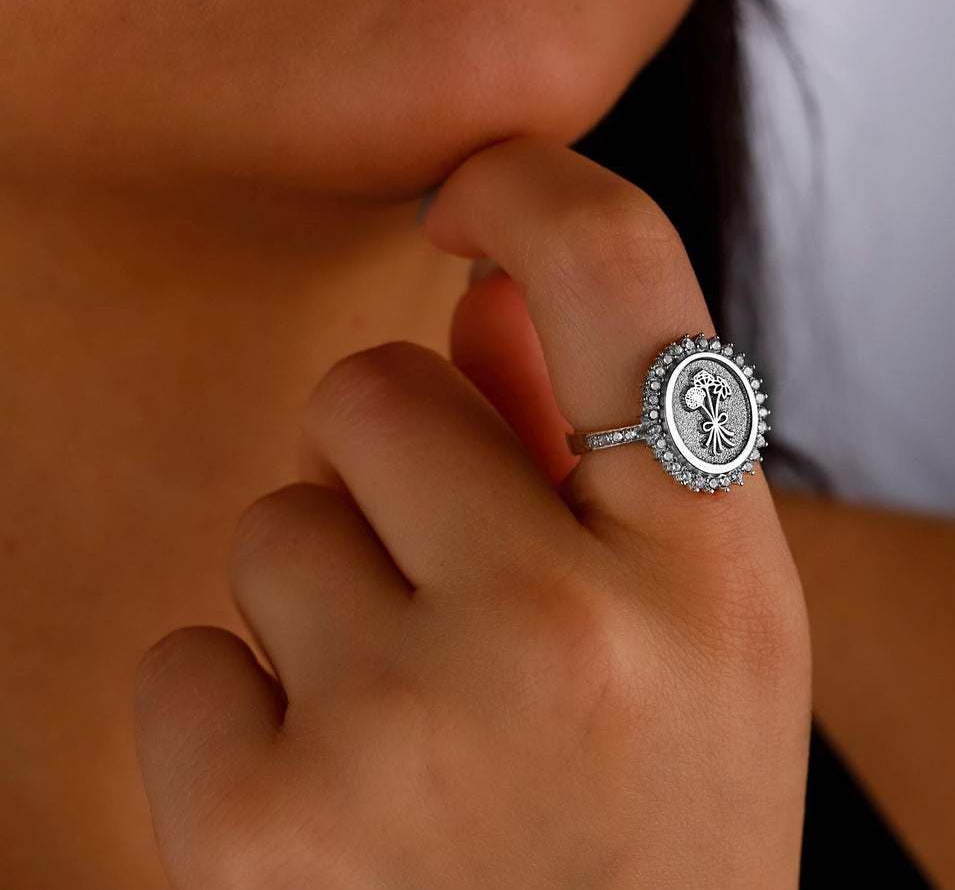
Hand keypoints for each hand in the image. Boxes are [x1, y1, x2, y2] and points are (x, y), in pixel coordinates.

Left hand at [132, 138, 812, 887]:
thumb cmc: (658, 839)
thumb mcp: (696, 644)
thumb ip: (595, 450)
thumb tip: (478, 291)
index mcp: (712, 571)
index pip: (620, 272)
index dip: (530, 188)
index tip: (471, 204)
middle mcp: (572, 630)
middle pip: (371, 389)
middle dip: (394, 475)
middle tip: (464, 616)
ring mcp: (411, 725)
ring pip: (271, 527)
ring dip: (324, 610)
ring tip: (421, 742)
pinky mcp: (262, 824)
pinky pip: (183, 658)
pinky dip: (241, 726)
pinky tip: (343, 817)